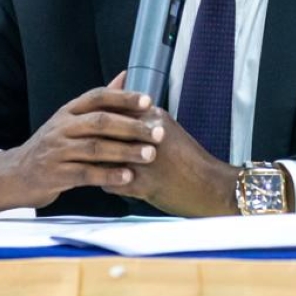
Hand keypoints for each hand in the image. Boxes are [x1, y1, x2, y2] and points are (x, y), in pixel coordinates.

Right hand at [0, 72, 163, 214]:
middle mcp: (61, 127)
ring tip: (149, 155)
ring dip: (126, 151)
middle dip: (132, 127)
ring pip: (95, 148)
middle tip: (158, 133)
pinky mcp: (55, 175)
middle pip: (100, 122)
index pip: (97, 97)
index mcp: (68, 111)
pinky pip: (86, 174)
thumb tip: (125, 74)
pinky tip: (127, 177)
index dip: (123, 97)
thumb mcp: (70, 120)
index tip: (148, 101)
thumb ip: (99, 101)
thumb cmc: (52, 146)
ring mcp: (56, 151)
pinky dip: (108, 175)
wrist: (15, 174)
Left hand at [100, 108, 240, 216]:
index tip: (90, 124)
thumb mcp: (168, 129)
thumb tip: (123, 112)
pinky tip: (111, 183)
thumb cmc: (190, 159)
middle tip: (85, 145)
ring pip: (103, 157)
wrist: (210, 186)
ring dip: (97, 162)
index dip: (98, 117)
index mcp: (154, 117)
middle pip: (105, 132)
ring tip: (95, 165)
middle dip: (92, 139)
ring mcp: (143, 160)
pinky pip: (111, 182)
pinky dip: (108, 183)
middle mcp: (147, 135)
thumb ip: (144, 119)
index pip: (114, 110)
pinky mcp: (143, 184)